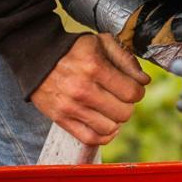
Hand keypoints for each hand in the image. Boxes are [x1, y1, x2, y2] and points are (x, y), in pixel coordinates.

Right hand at [30, 33, 148, 143]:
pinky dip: (104, 136)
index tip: (133, 88)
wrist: (36, 57)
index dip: (138, 91)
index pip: (132, 92)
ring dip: (115, 120)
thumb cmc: (73, 49)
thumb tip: (144, 81)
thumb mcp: (101, 43)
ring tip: (110, 108)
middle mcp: (82, 89)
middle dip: (127, 105)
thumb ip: (126, 59)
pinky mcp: (61, 119)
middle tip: (120, 97)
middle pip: (124, 113)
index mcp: (94, 67)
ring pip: (110, 128)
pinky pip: (91, 138)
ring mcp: (70, 107)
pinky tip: (106, 124)